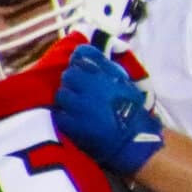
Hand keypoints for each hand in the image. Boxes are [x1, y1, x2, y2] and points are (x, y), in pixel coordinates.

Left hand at [52, 44, 164, 176]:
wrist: (133, 140)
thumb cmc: (131, 110)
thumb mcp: (124, 83)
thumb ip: (106, 67)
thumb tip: (83, 51)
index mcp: (107, 75)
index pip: (82, 55)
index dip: (80, 62)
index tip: (83, 69)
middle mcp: (92, 88)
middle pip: (68, 74)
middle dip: (72, 80)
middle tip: (79, 90)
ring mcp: (80, 107)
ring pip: (61, 94)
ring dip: (67, 98)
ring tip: (76, 105)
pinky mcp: (72, 125)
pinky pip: (59, 114)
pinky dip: (64, 116)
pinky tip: (73, 119)